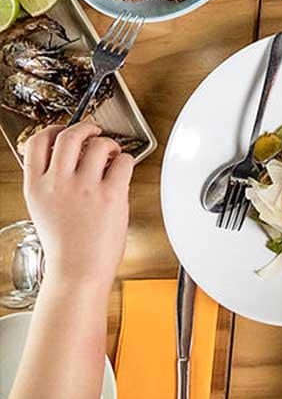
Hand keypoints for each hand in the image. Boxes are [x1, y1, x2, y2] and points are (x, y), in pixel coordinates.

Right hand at [21, 123, 133, 285]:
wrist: (78, 271)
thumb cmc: (65, 245)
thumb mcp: (42, 210)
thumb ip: (49, 184)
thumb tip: (65, 162)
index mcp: (36, 187)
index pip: (37, 142)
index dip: (53, 129)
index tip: (64, 129)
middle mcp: (57, 183)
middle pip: (69, 135)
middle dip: (85, 127)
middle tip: (95, 132)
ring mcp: (84, 188)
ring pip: (99, 144)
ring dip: (110, 144)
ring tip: (112, 155)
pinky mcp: (110, 195)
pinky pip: (124, 162)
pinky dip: (127, 160)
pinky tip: (123, 170)